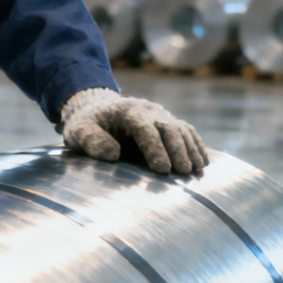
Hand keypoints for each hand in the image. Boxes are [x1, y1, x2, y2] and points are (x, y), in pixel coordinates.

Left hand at [59, 88, 208, 174]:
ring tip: (195, 171)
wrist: (97, 109)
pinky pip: (187, 132)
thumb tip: (112, 155)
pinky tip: (203, 163)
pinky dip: (196, 146)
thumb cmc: (87, 125)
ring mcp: (161, 115)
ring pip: (181, 129)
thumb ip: (92, 141)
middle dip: (177, 150)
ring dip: (190, 150)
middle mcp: (148, 110)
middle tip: (183, 173)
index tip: (161, 169)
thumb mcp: (79, 132)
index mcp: (127, 111)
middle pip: (169, 127)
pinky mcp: (169, 123)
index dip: (155, 148)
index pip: (144, 128)